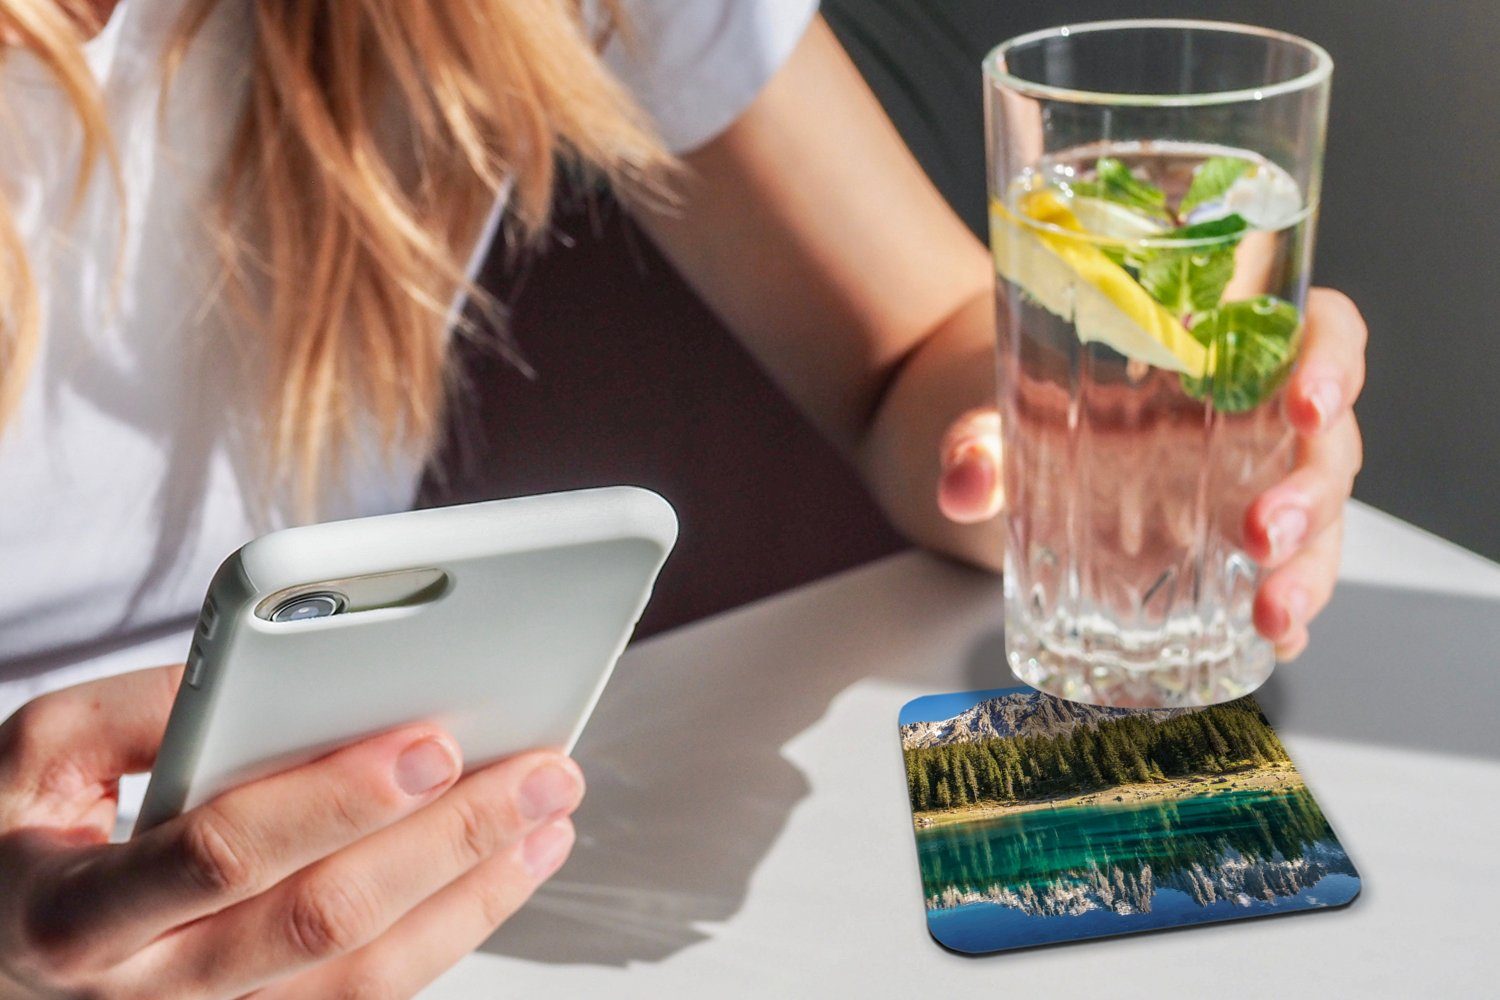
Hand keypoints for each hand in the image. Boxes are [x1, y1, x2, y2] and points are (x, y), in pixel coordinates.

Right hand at [0, 666, 582, 998]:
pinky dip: (453, 931)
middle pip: (325, 921)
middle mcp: (150, 992)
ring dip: (476, 892)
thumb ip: (142, 709)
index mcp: (80, 913)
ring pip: (366, 976)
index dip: (336, 800)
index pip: (226, 856)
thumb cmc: (18, 841)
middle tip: (541, 773)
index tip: (432, 741)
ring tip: (551, 816)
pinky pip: (369, 995)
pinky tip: (506, 869)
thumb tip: (278, 671)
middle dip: (448, 842)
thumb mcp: (37, 756)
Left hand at [936, 287, 1365, 660]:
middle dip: (1311, 495)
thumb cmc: (1029, 399)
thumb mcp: (1000, 408)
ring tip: (1274, 616)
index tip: (1306, 401)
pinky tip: (1276, 643)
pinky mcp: (1230, 549)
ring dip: (1309, 570)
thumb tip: (963, 482)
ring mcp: (1250, 487)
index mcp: (1223, 351)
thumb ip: (978, 439)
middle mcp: (1255, 418)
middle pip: (1327, 444)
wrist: (1004, 443)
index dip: (1333, 360)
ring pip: (1319, 521)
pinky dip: (1289, 613)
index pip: (1320, 331)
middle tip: (1265, 535)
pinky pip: (1281, 576)